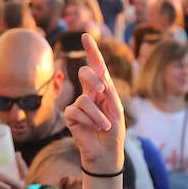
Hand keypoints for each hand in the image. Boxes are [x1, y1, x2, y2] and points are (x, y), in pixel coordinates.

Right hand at [63, 32, 124, 174]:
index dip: (91, 51)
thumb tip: (100, 77)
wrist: (106, 152)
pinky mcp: (70, 116)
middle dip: (92, 78)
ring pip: (84, 100)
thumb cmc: (114, 131)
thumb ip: (109, 93)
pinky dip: (88, 121)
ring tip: (105, 126)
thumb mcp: (116, 110)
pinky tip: (92, 129)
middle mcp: (89, 93)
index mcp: (103, 89)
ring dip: (98, 116)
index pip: (97, 67)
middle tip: (101, 90)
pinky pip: (76, 112)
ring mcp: (79, 104)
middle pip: (85, 73)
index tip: (86, 35)